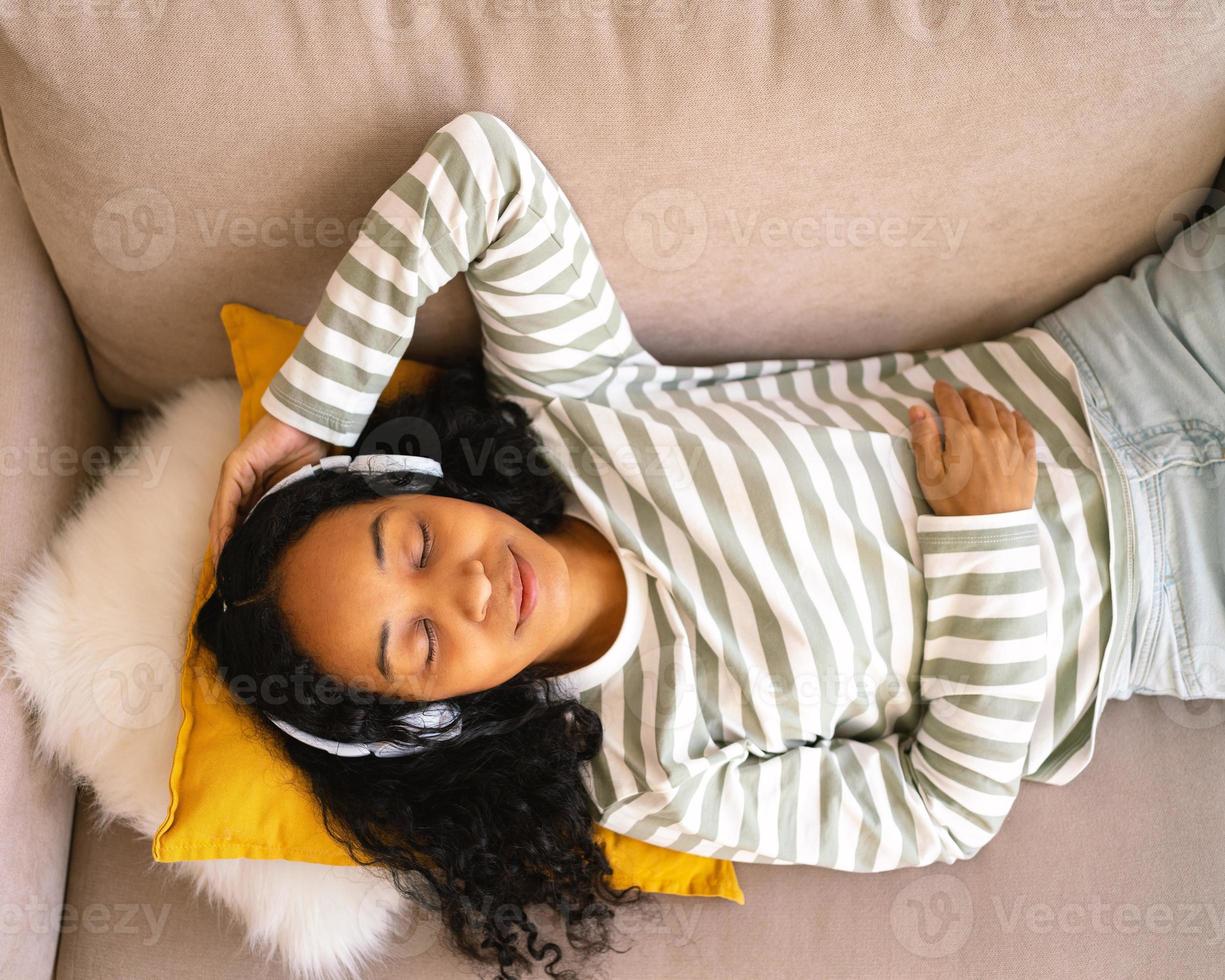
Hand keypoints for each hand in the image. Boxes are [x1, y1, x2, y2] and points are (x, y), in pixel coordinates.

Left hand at [208, 413, 329, 567]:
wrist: (312, 424)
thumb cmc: (311, 453)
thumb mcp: (300, 490)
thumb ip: (290, 508)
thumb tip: (296, 539)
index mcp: (257, 490)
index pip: (242, 523)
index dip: (239, 547)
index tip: (242, 573)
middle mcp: (241, 484)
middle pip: (226, 523)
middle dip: (226, 551)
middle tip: (229, 579)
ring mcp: (235, 476)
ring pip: (222, 516)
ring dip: (221, 543)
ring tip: (224, 568)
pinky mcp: (235, 468)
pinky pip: (227, 502)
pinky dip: (224, 525)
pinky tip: (225, 544)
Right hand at [908, 380, 1037, 516]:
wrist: (991, 531)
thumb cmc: (955, 505)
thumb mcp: (929, 475)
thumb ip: (923, 439)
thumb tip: (917, 409)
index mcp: (963, 435)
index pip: (952, 403)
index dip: (943, 391)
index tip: (938, 386)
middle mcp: (991, 432)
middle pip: (980, 402)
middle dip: (967, 394)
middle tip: (959, 393)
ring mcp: (1012, 444)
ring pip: (1002, 411)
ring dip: (990, 402)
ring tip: (982, 401)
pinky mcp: (1027, 458)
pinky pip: (1024, 428)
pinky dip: (1016, 417)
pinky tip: (1012, 415)